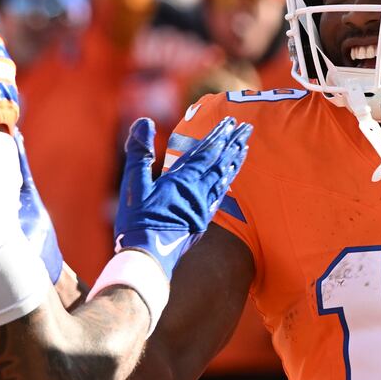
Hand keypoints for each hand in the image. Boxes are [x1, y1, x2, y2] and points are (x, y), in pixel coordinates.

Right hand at [115, 116, 250, 277]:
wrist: (148, 258)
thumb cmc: (137, 222)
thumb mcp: (133, 183)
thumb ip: (139, 152)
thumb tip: (144, 121)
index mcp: (181, 181)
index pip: (206, 153)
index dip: (218, 136)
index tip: (230, 122)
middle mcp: (197, 192)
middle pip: (220, 163)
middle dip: (233, 144)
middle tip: (247, 128)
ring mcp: (202, 208)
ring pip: (222, 179)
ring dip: (234, 161)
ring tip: (244, 147)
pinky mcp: (201, 222)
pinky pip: (219, 197)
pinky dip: (226, 183)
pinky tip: (230, 178)